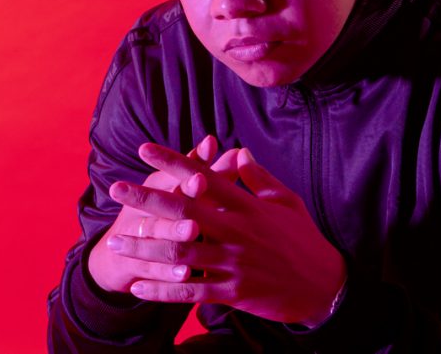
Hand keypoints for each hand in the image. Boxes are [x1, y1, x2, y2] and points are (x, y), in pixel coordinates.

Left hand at [109, 143, 346, 325]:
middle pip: (183, 211)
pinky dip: (162, 289)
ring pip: (180, 253)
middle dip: (147, 199)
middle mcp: (236, 230)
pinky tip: (138, 287)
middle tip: (116, 189)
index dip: (173, 162)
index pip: (204, 177)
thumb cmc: (304, 239)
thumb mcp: (286, 201)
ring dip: (144, 247)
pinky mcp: (233, 291)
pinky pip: (190, 290)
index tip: (145, 150)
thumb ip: (258, 178)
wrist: (324, 287)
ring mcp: (233, 262)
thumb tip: (238, 153)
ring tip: (116, 242)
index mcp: (247, 205)